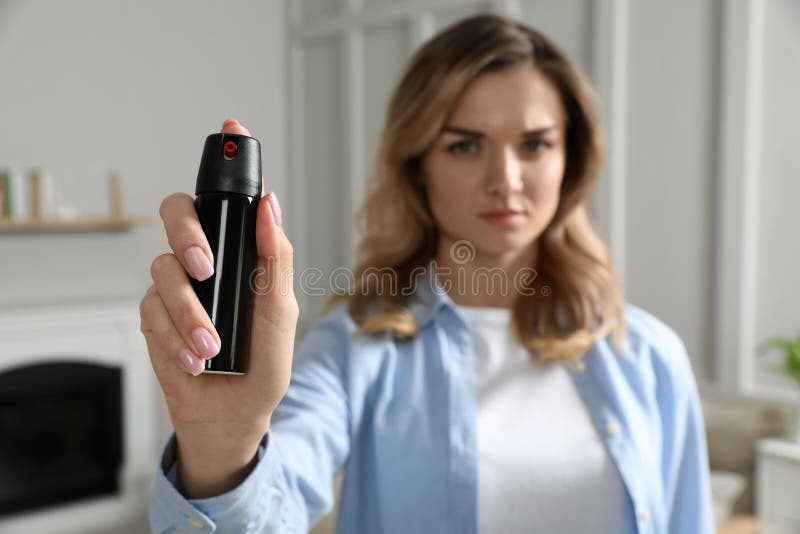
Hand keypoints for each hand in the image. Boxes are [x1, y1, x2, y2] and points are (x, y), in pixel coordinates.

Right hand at [139, 119, 298, 496]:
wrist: (235, 412)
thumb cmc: (264, 360)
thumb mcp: (281, 309)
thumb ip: (273, 257)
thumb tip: (270, 204)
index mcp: (239, 252)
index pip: (228, 200)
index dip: (228, 161)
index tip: (232, 127)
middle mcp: (205, 261)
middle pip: (177, 214)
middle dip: (187, 235)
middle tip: (205, 267)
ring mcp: (177, 287)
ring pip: (162, 270)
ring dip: (189, 312)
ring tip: (212, 345)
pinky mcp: (154, 318)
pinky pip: (150, 311)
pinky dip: (175, 337)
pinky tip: (195, 359)